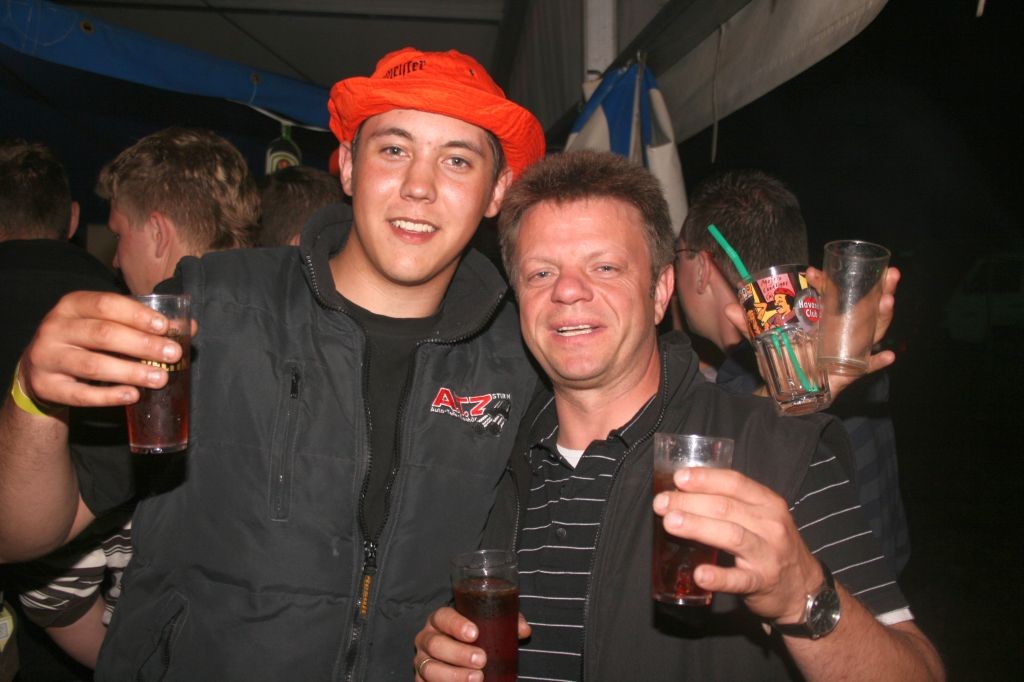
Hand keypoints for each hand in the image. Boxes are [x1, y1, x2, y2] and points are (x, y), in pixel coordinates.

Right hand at [18, 291, 190, 408]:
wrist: (39, 369)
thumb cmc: (84, 341)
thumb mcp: (106, 324)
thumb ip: (143, 324)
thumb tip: (189, 327)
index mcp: (72, 305)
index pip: (106, 304)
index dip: (137, 315)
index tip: (165, 327)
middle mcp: (55, 328)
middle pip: (103, 334)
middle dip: (142, 344)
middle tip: (173, 354)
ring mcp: (46, 358)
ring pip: (93, 365)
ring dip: (131, 372)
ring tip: (160, 378)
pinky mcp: (46, 387)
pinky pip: (80, 395)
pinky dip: (109, 396)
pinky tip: (133, 395)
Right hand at [413, 606, 530, 680]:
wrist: (461, 656)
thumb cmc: (474, 637)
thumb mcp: (486, 626)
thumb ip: (505, 623)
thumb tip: (523, 630)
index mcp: (440, 620)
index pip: (443, 617)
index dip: (456, 624)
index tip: (474, 633)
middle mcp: (426, 639)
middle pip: (436, 644)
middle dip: (459, 653)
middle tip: (481, 659)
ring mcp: (422, 661)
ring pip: (430, 668)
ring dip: (454, 675)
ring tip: (477, 678)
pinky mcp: (421, 680)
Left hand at [652, 467, 822, 623]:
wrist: (804, 589)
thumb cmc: (772, 546)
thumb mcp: (762, 518)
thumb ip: (732, 505)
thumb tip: (683, 492)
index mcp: (768, 503)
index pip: (735, 483)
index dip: (705, 479)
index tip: (678, 478)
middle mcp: (771, 524)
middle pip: (726, 507)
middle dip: (689, 502)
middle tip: (661, 503)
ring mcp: (768, 554)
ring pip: (731, 535)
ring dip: (698, 527)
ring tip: (670, 523)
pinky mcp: (762, 582)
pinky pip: (738, 579)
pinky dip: (718, 577)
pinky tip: (699, 574)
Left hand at [723, 266, 900, 398]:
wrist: (787, 390)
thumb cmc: (781, 358)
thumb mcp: (764, 341)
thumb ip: (747, 326)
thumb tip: (728, 308)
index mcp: (823, 316)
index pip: (830, 293)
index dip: (825, 281)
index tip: (812, 271)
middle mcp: (841, 328)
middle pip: (866, 306)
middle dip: (881, 289)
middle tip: (890, 273)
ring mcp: (849, 347)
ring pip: (873, 329)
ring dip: (884, 315)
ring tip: (888, 301)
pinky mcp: (851, 370)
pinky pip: (868, 364)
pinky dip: (878, 361)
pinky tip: (889, 355)